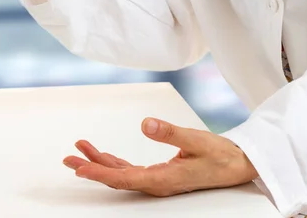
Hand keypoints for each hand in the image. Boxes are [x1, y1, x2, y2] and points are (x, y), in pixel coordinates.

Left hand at [63, 118, 257, 195]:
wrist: (237, 165)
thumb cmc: (220, 155)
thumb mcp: (198, 140)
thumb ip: (171, 133)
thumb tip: (146, 124)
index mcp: (163, 179)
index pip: (124, 178)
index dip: (99, 174)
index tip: (79, 169)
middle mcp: (156, 183)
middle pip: (116, 178)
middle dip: (91, 167)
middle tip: (69, 157)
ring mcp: (157, 180)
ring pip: (121, 173)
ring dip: (100, 162)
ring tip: (80, 150)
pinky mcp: (160, 174)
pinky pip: (130, 170)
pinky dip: (114, 162)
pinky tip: (103, 156)